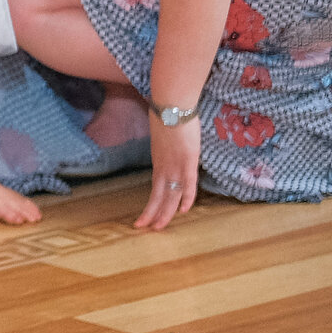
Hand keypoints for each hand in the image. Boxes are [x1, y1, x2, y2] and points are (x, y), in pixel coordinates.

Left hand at [134, 111, 201, 230]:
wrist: (171, 104)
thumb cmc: (169, 114)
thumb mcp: (166, 134)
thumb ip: (168, 144)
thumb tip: (170, 143)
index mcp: (159, 161)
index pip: (155, 187)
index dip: (152, 202)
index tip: (146, 215)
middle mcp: (164, 166)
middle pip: (158, 194)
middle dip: (152, 213)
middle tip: (143, 227)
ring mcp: (176, 164)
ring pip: (170, 194)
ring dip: (165, 212)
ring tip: (158, 227)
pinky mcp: (188, 160)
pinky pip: (188, 183)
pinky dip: (186, 197)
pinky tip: (183, 211)